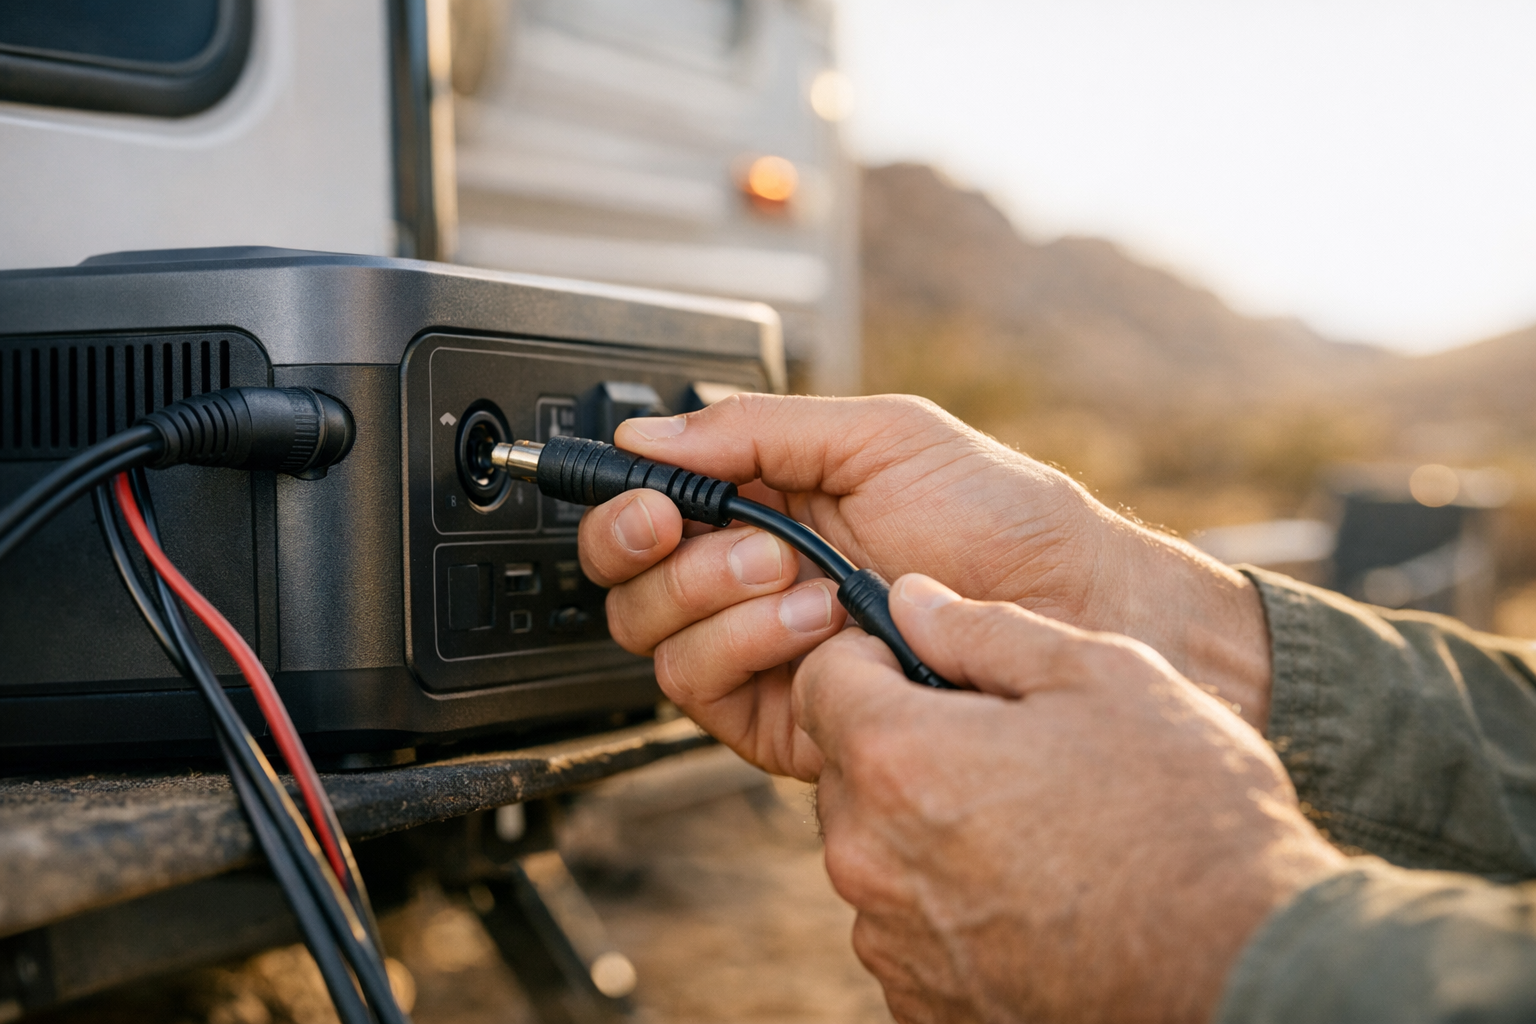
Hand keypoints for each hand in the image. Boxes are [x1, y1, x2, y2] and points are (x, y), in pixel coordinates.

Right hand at [578, 394, 1271, 778]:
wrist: (1071, 607)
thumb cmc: (1000, 519)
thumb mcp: (881, 437)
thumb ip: (756, 430)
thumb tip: (647, 431)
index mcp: (765, 503)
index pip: (649, 510)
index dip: (624, 504)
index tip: (652, 500)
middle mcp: (751, 580)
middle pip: (630, 583)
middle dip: (669, 558)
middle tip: (743, 538)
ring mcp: (763, 650)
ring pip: (656, 642)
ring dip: (720, 603)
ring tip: (809, 581)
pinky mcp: (783, 715)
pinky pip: (705, 693)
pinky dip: (747, 648)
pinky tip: (820, 626)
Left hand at [797, 574, 1343, 1023]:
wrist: (1244, 967)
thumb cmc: (1184, 813)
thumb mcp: (1100, 676)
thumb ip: (984, 630)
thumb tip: (911, 599)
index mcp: (899, 761)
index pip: (820, 680)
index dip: (871, 658)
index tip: (928, 665)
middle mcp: (870, 860)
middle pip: (849, 768)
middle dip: (904, 743)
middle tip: (1003, 748)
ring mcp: (893, 942)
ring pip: (877, 848)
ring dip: (926, 827)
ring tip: (1031, 825)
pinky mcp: (922, 1002)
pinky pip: (908, 922)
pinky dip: (949, 900)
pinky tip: (1031, 890)